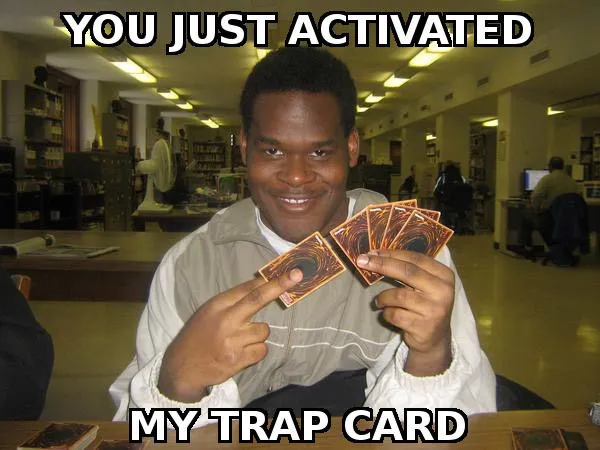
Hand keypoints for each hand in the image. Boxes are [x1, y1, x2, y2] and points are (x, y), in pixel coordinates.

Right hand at [158, 269, 302, 402]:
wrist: (182, 367)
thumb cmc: (198, 336)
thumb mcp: (209, 312)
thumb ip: (233, 302)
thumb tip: (262, 286)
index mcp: (217, 305)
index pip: (248, 288)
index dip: (270, 279)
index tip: (289, 271)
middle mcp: (225, 320)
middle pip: (258, 298)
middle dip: (279, 285)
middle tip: (297, 275)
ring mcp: (232, 340)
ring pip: (264, 330)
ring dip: (257, 336)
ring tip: (240, 341)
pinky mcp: (238, 360)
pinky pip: (262, 350)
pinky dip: (256, 351)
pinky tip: (241, 353)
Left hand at [356, 250, 453, 376]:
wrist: (434, 338)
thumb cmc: (424, 304)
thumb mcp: (424, 285)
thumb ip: (408, 270)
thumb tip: (374, 254)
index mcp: (444, 276)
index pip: (416, 259)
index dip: (392, 254)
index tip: (372, 251)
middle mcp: (443, 291)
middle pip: (408, 272)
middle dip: (382, 265)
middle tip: (362, 261)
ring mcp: (434, 310)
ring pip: (398, 295)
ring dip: (383, 297)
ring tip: (380, 301)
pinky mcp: (423, 327)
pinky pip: (395, 314)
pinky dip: (386, 313)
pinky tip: (389, 313)